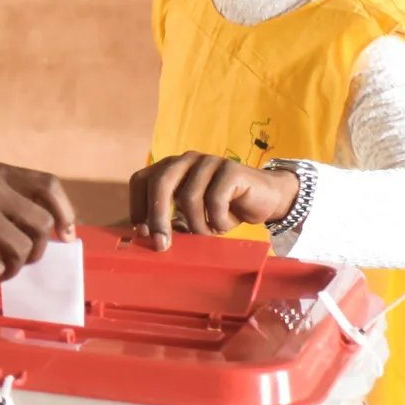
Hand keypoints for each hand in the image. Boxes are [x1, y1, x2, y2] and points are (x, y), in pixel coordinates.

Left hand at [129, 153, 297, 250]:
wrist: (266, 199)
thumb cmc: (223, 209)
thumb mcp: (191, 217)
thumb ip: (171, 222)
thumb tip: (147, 238)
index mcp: (170, 168)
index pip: (140, 180)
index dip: (138, 206)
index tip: (142, 232)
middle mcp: (185, 160)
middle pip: (159, 183)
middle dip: (157, 217)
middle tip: (161, 244)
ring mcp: (208, 161)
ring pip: (188, 197)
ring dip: (196, 225)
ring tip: (208, 234)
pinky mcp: (230, 169)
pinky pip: (215, 200)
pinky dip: (217, 221)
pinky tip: (225, 224)